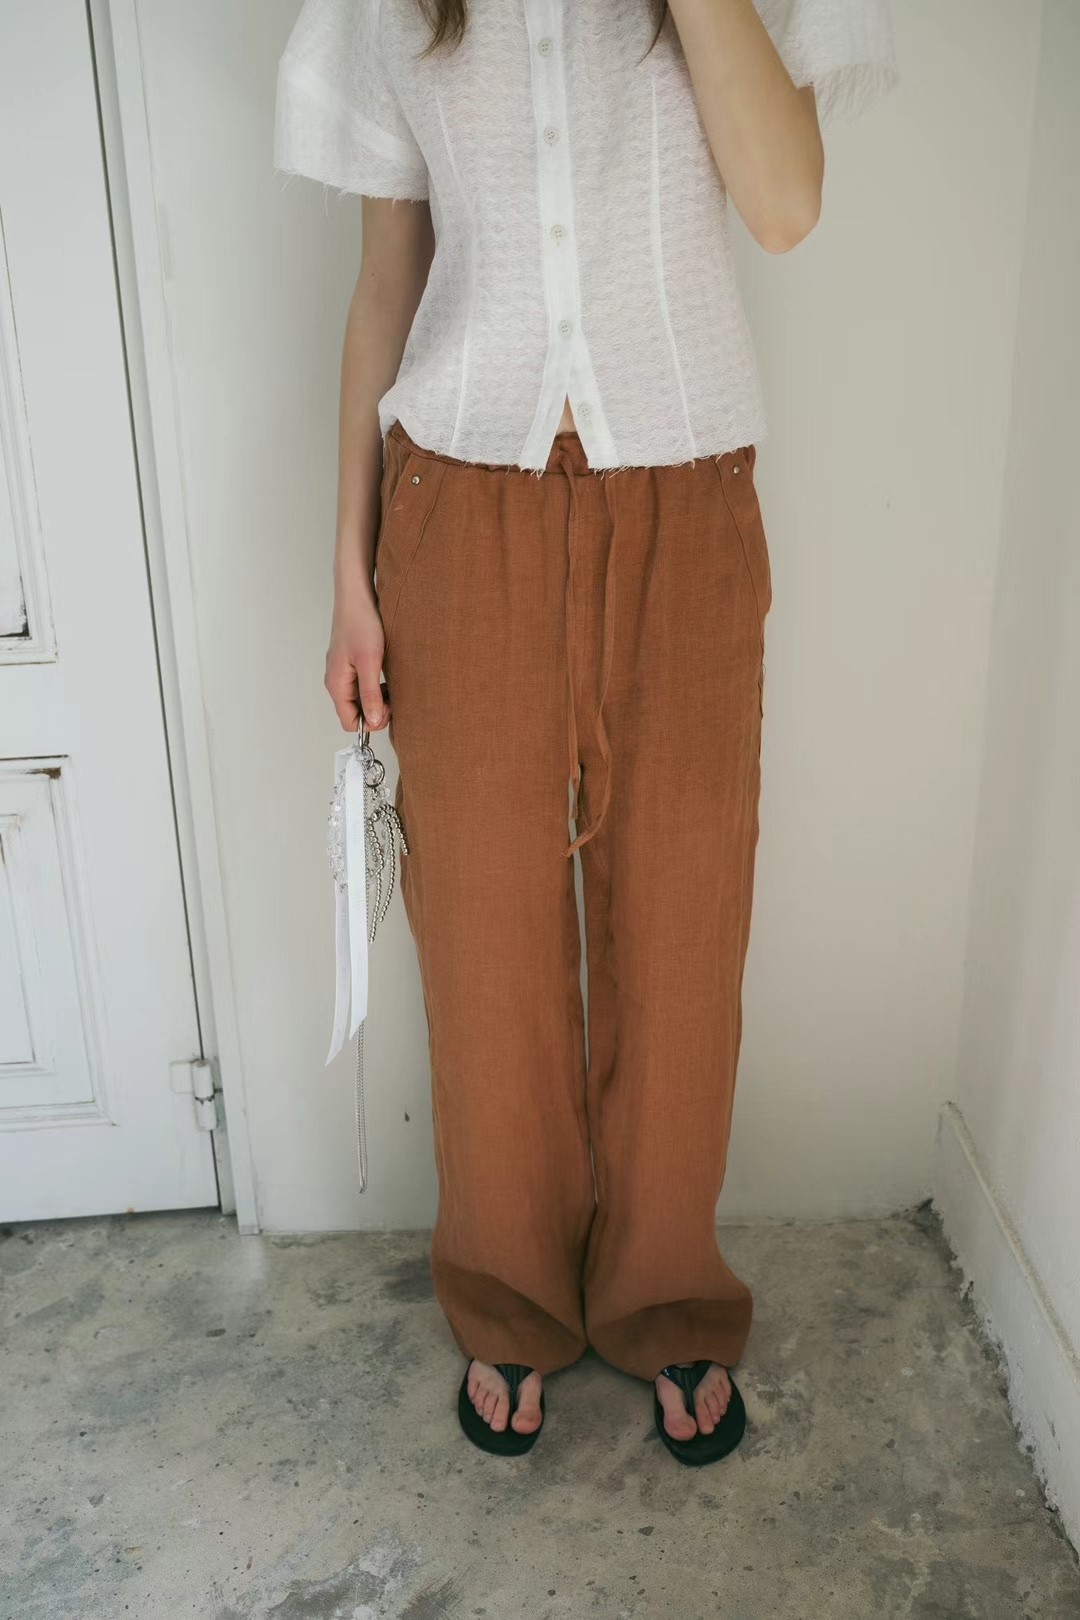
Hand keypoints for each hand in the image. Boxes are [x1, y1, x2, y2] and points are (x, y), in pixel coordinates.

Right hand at [325, 578, 388, 731]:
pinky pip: (362, 686)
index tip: (387, 707)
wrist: (356, 597)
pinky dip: (375, 687)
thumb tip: (372, 720)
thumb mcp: (370, 661)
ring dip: (377, 699)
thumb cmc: (361, 623)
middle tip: (393, 696)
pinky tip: (386, 676)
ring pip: (360, 700)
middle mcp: (336, 681)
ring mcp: (342, 673)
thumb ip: (370, 693)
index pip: (350, 722)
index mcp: (337, 684)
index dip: (371, 721)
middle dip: (375, 710)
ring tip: (390, 684)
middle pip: (355, 712)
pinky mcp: (350, 664)